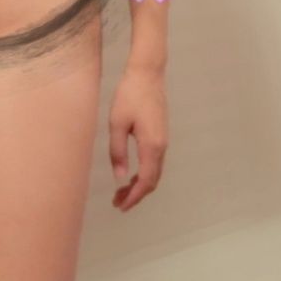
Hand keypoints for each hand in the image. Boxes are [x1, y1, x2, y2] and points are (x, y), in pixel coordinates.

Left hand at [107, 65, 167, 211]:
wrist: (147, 74)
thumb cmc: (129, 95)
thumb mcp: (117, 123)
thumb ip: (118, 152)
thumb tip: (120, 178)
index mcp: (152, 146)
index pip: (146, 181)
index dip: (134, 197)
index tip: (120, 206)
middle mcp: (162, 146)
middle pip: (153, 180)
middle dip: (136, 195)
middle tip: (117, 203)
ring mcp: (164, 140)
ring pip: (155, 172)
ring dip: (139, 185)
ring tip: (120, 192)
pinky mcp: (161, 134)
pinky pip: (155, 162)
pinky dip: (144, 173)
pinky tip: (131, 173)